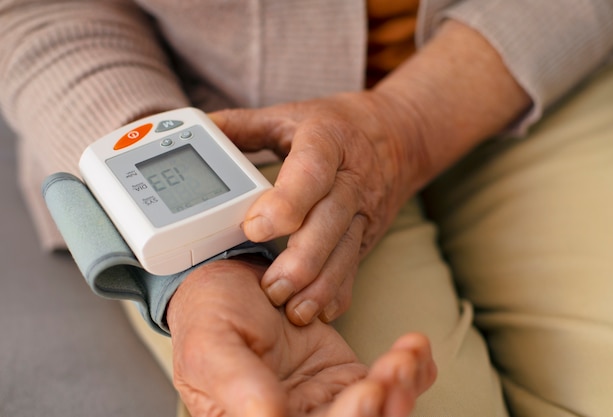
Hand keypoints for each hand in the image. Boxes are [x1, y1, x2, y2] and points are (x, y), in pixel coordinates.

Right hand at [167, 257, 435, 416]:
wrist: (228, 281)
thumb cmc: (208, 316)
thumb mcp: (211, 347)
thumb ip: (239, 386)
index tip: (367, 394)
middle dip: (385, 407)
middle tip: (394, 371)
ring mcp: (327, 401)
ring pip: (379, 411)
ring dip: (402, 388)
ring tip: (406, 353)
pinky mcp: (345, 375)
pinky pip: (387, 383)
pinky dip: (413, 371)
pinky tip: (415, 349)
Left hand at [210, 21, 530, 326]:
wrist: (395, 137)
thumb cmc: (336, 128)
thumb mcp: (290, 116)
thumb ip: (243, 125)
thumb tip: (201, 131)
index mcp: (327, 142)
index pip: (311, 172)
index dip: (287, 201)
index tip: (255, 226)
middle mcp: (349, 180)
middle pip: (330, 222)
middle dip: (302, 259)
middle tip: (271, 287)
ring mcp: (361, 211)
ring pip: (345, 253)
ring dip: (319, 285)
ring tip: (291, 310)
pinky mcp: (365, 235)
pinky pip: (355, 267)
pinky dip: (339, 292)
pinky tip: (320, 312)